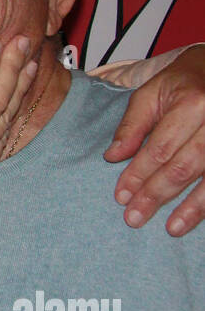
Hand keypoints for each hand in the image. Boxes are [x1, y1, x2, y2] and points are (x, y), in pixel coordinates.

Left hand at [104, 44, 204, 235]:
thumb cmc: (184, 82)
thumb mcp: (152, 93)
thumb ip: (132, 125)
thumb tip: (113, 157)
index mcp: (192, 103)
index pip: (160, 148)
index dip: (138, 174)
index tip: (121, 196)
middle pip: (184, 166)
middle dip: (157, 194)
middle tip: (134, 217)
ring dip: (191, 208)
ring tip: (172, 229)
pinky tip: (197, 217)